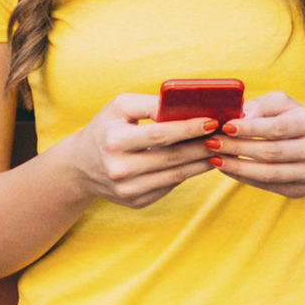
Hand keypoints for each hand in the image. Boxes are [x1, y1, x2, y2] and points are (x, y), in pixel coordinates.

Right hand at [62, 92, 221, 210]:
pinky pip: (169, 186)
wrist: (80, 166)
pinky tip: (201, 162)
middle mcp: (120, 168)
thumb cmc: (106, 128)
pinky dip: (188, 173)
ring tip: (220, 148)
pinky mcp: (136, 201)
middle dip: (202, 145)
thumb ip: (151, 103)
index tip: (213, 121)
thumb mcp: (120, 107)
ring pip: (175, 175)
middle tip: (224, 135)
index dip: (189, 128)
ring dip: (202, 162)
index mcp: (115, 140)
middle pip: (172, 157)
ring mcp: (128, 189)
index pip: (160, 135)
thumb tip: (188, 104)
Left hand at [208, 91, 304, 196]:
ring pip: (268, 173)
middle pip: (270, 152)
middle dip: (237, 148)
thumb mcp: (281, 103)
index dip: (249, 129)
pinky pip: (267, 186)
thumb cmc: (293, 118)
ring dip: (237, 167)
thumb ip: (260, 105)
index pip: (277, 128)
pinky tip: (227, 168)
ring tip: (215, 159)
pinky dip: (244, 178)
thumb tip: (239, 116)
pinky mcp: (301, 190)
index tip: (225, 127)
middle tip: (212, 143)